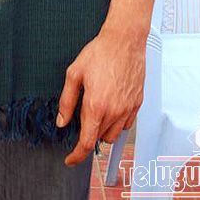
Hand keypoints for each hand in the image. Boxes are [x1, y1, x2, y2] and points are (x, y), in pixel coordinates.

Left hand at [57, 23, 145, 165]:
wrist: (125, 40)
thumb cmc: (100, 52)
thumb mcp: (74, 73)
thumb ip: (67, 101)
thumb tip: (62, 121)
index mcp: (96, 106)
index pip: (87, 143)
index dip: (77, 155)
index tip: (70, 159)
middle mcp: (114, 111)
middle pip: (99, 138)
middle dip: (89, 132)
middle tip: (84, 111)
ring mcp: (128, 108)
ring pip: (113, 134)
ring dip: (103, 129)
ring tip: (98, 106)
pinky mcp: (137, 103)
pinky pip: (126, 124)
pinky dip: (116, 122)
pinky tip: (111, 105)